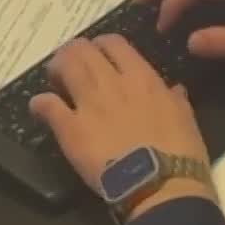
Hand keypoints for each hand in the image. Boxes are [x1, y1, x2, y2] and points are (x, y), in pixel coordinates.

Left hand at [29, 35, 214, 221]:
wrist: (160, 182)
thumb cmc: (180, 151)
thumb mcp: (185, 117)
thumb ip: (174, 98)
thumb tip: (174, 89)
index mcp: (141, 77)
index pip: (113, 43)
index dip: (101, 44)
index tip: (98, 53)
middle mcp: (111, 82)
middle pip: (82, 50)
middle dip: (73, 52)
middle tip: (70, 64)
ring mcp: (88, 103)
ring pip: (64, 68)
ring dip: (56, 68)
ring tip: (54, 78)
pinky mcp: (70, 128)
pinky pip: (48, 105)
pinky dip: (40, 103)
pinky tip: (39, 106)